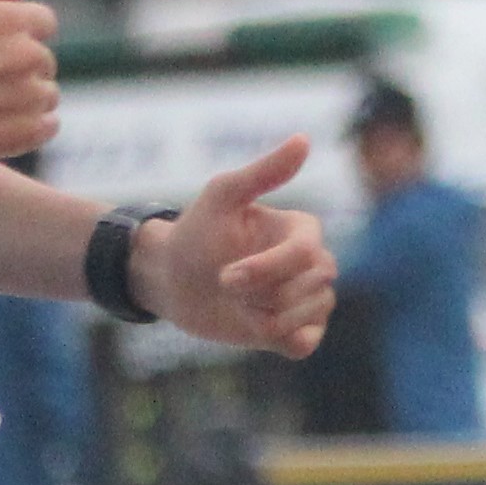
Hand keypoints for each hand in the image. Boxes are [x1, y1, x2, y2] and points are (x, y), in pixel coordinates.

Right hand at [0, 0, 58, 167]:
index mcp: (6, 20)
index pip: (44, 21)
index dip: (20, 34)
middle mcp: (25, 54)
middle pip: (45, 60)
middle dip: (20, 68)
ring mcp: (28, 97)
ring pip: (47, 94)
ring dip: (26, 99)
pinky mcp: (26, 133)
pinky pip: (49, 126)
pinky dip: (31, 127)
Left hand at [144, 136, 333, 354]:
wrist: (172, 280)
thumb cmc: (196, 232)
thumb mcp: (223, 196)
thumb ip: (263, 172)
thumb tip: (303, 139)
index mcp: (303, 229)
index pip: (306, 255)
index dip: (265, 270)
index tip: (225, 277)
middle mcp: (313, 263)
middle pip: (309, 288)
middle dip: (260, 294)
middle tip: (226, 285)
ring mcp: (307, 299)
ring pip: (306, 318)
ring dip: (262, 317)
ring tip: (238, 302)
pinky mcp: (296, 331)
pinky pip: (305, 345)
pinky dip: (279, 339)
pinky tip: (256, 326)